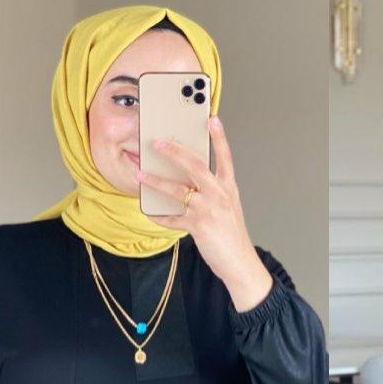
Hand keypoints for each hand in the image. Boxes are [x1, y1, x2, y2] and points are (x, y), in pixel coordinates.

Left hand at [135, 115, 272, 312]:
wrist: (240, 263)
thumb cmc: (232, 237)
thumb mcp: (228, 209)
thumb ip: (213, 193)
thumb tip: (187, 182)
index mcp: (229, 189)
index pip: (225, 158)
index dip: (219, 138)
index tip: (212, 119)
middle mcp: (219, 195)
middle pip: (195, 165)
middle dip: (174, 151)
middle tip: (158, 142)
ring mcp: (209, 210)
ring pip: (178, 190)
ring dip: (156, 181)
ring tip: (141, 175)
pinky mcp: (198, 226)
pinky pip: (172, 218)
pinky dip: (159, 216)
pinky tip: (150, 211)